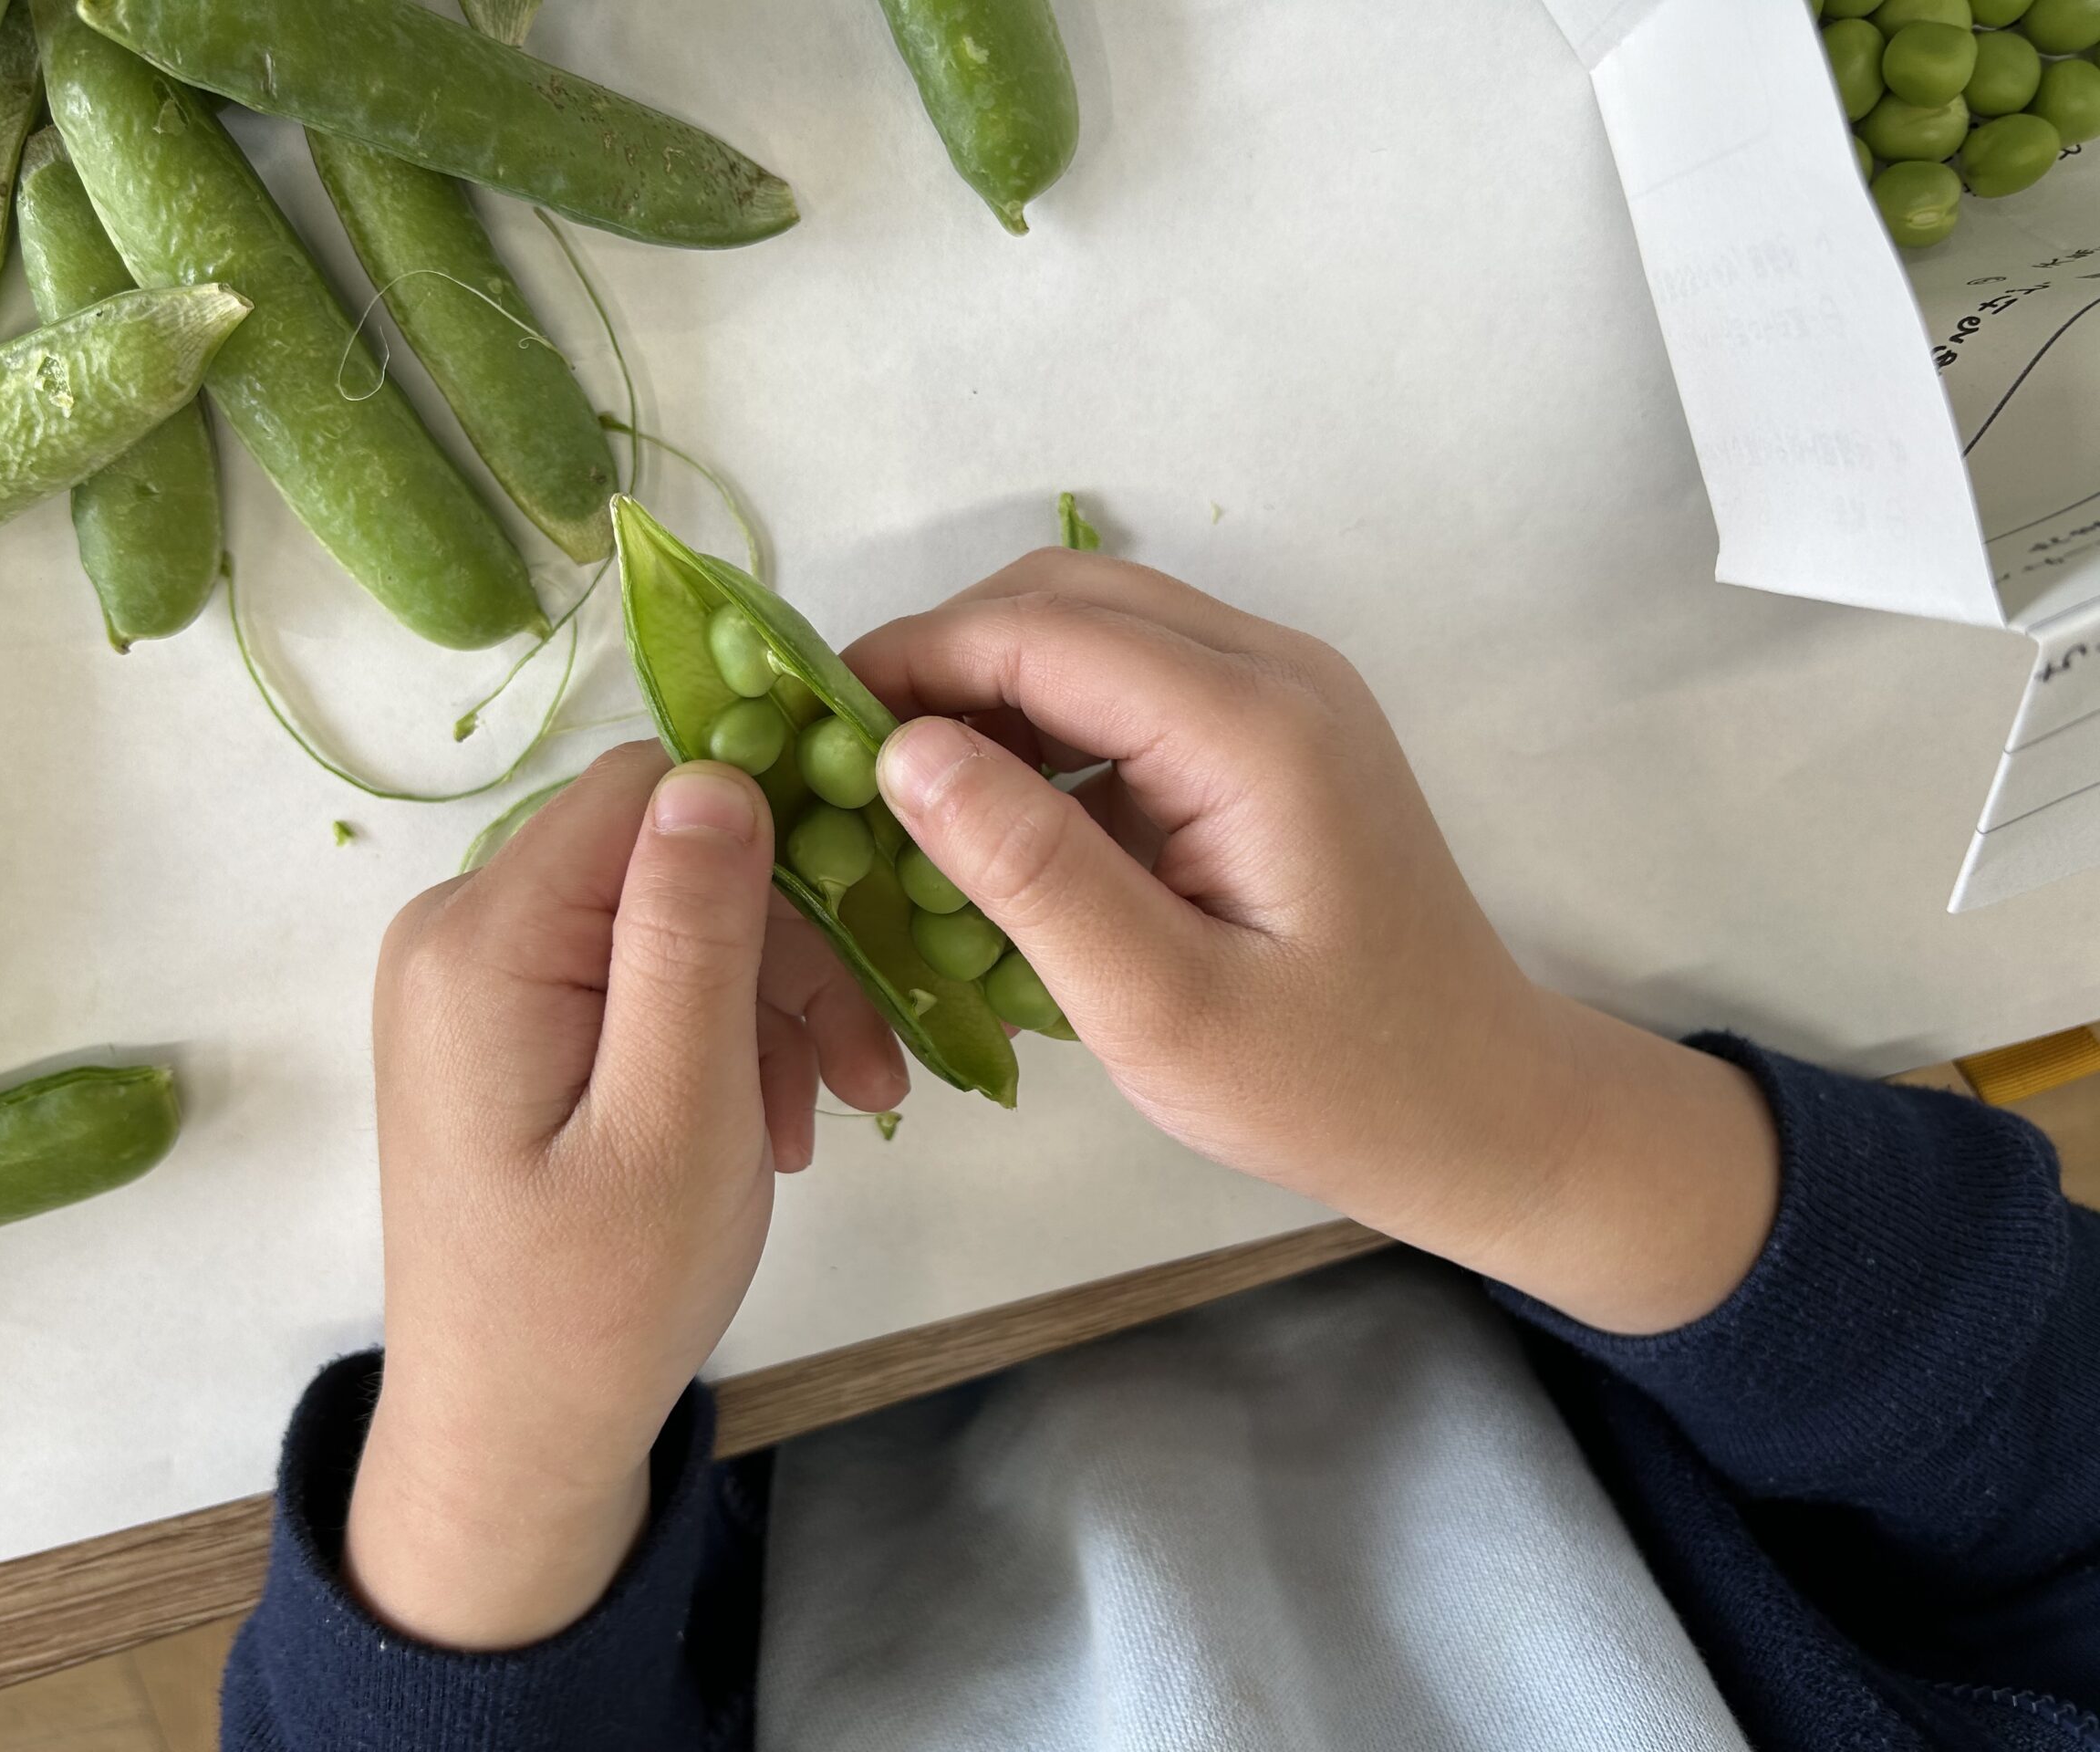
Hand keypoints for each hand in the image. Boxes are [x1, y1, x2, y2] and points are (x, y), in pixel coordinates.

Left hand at [342, 743, 906, 1650]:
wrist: (510, 1438)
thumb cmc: (600, 1300)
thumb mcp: (678, 1116)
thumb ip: (694, 938)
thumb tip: (719, 774)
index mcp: (484, 938)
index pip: (649, 789)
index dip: (769, 841)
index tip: (864, 940)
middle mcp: (458, 930)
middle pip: (663, 859)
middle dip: (782, 952)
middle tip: (870, 1077)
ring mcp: (474, 980)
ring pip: (664, 920)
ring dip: (764, 1007)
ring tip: (820, 1123)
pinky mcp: (501, 1026)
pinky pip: (632, 979)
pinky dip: (715, 1038)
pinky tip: (764, 1126)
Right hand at [847, 553, 1776, 1335]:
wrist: (1483, 1107)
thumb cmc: (1329, 1083)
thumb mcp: (1161, 1004)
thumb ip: (1032, 871)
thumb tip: (901, 751)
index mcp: (1252, 727)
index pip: (1039, 634)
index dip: (910, 663)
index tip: (803, 732)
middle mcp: (1274, 670)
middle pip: (1062, 601)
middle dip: (940, 663)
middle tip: (841, 765)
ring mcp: (1283, 692)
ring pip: (1093, 629)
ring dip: (990, 690)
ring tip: (904, 797)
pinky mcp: (1274, 732)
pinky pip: (1133, 683)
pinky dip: (1047, 725)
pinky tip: (1001, 820)